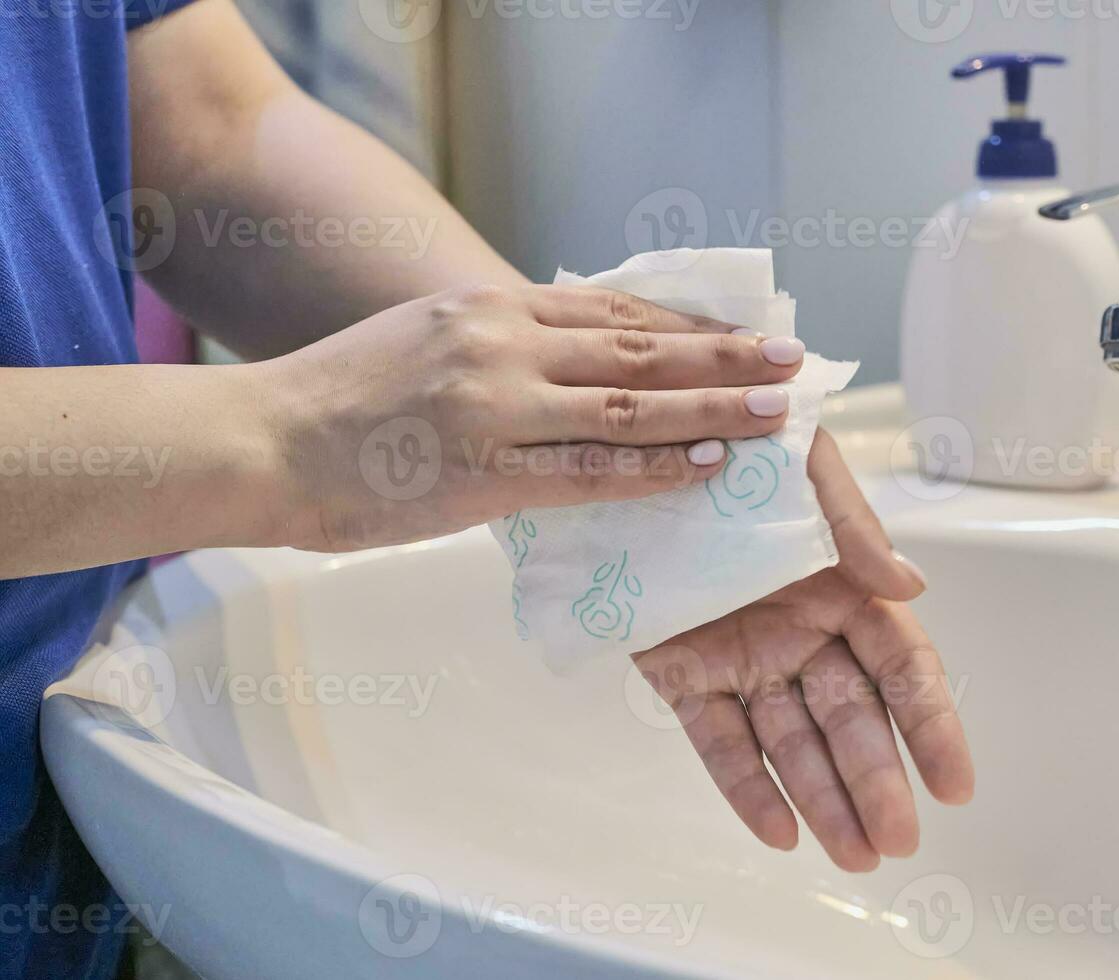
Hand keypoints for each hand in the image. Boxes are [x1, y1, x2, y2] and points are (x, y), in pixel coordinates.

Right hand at [261, 284, 807, 551]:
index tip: (741, 332)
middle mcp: (502, 344)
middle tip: (791, 360)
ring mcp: (495, 408)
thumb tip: (565, 363)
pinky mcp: (483, 475)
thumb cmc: (338, 399)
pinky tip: (705, 467)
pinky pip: (589, 473)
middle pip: (638, 350)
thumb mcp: (424, 340)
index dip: (688, 325)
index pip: (612, 311)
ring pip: (629, 407)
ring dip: (712, 409)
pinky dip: (654, 469)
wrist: (260, 442)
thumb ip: (498, 346)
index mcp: (489, 309)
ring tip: (776, 414)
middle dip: (724, 357)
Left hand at [633, 430, 973, 871]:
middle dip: (878, 781)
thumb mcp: (802, 466)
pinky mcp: (684, 674)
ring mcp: (745, 658)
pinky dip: (746, 788)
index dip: (932, 725)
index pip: (903, 667)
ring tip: (851, 855)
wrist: (633, 446)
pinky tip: (780, 834)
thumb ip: (852, 527)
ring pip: (792, 743)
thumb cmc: (732, 444)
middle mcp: (801, 631)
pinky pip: (719, 740)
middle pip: (852, 719)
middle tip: (896, 841)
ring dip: (823, 800)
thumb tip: (911, 587)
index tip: (955, 785)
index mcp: (842, 586)